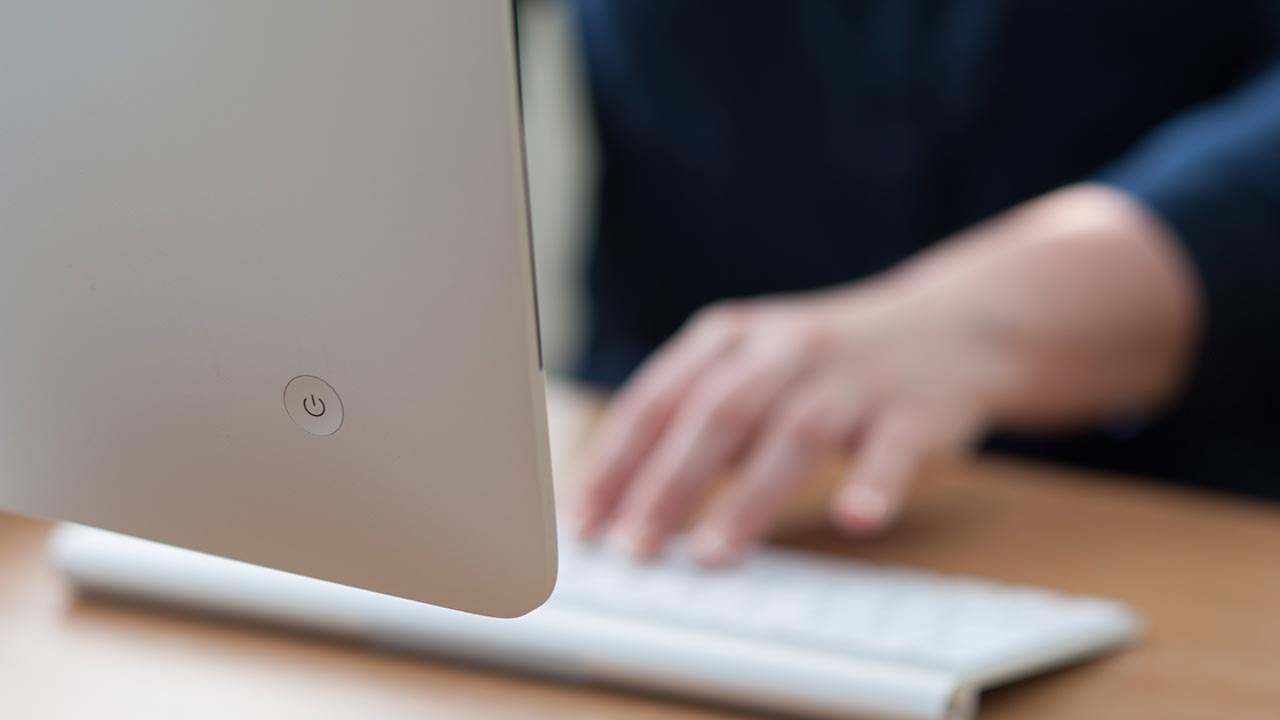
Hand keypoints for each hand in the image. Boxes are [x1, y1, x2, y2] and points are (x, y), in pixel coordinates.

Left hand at [573, 279, 997, 565]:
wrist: (952, 327)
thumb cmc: (825, 365)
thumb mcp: (750, 367)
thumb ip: (693, 422)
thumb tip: (619, 502)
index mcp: (732, 338)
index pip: (659, 400)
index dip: (616, 461)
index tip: (582, 519)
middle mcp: (787, 348)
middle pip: (717, 415)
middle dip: (668, 484)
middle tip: (633, 548)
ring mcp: (852, 377)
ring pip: (794, 434)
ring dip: (749, 498)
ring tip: (711, 554)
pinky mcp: (914, 410)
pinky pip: (892, 449)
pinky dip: (873, 484)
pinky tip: (856, 518)